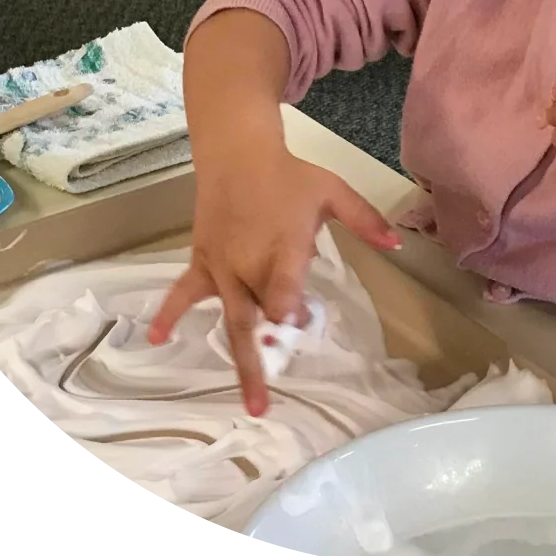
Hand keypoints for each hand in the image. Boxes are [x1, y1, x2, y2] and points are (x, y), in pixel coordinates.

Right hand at [148, 138, 401, 416]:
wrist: (238, 153)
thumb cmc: (290, 176)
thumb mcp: (333, 192)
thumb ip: (365, 220)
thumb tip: (398, 243)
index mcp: (284, 247)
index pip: (285, 290)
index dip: (290, 310)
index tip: (299, 319)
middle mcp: (249, 263)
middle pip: (259, 315)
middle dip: (268, 354)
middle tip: (271, 402)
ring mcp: (222, 266)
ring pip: (232, 318)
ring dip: (240, 359)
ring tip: (250, 402)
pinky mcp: (202, 262)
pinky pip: (183, 291)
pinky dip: (169, 313)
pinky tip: (157, 338)